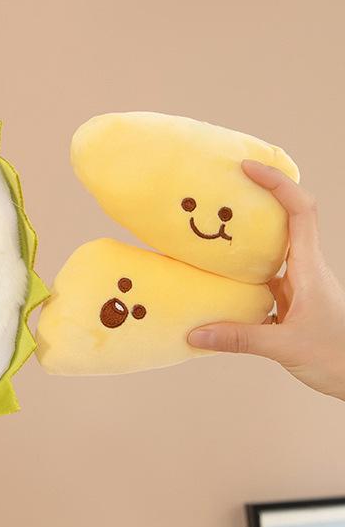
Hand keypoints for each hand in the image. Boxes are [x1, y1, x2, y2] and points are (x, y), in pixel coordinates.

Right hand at [188, 160, 344, 400]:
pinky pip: (266, 278)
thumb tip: (196, 332)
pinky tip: (223, 280)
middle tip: (228, 188)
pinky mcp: (294, 303)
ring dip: (250, 236)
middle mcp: (306, 270)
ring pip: (275, 250)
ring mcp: (301, 286)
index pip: (300, 212)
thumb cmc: (338, 358)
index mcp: (309, 269)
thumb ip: (238, 338)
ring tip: (217, 229)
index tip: (248, 169)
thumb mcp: (285, 348)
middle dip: (261, 198)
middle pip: (288, 219)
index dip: (277, 184)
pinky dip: (245, 274)